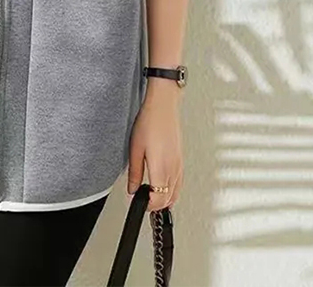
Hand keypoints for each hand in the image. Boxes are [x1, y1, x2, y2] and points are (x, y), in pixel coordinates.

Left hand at [126, 79, 182, 211]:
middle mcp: (174, 169)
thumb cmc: (149, 122)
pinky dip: (172, 189)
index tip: (139, 203)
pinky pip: (179, 182)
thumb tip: (131, 189)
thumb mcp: (135, 148)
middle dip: (156, 204)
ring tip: (151, 195)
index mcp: (162, 168)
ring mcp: (179, 164)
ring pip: (176, 192)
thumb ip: (134, 172)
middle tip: (143, 201)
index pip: (158, 199)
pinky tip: (163, 185)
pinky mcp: (181, 159)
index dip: (148, 206)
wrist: (163, 106)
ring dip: (165, 198)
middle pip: (169, 199)